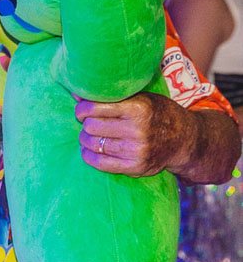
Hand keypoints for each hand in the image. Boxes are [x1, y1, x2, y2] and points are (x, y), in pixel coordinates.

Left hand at [75, 91, 190, 177]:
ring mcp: (137, 151)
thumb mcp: (141, 97)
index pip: (95, 108)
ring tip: (88, 135)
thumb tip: (76, 94)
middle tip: (86, 123)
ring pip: (95, 144)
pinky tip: (88, 151)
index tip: (82, 110)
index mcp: (138, 109)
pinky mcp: (136, 167)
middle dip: (85, 124)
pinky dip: (89, 156)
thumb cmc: (158, 113)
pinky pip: (102, 164)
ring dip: (85, 140)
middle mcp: (138, 130)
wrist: (185, 139)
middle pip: (92, 127)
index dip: (82, 109)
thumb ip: (112, 96)